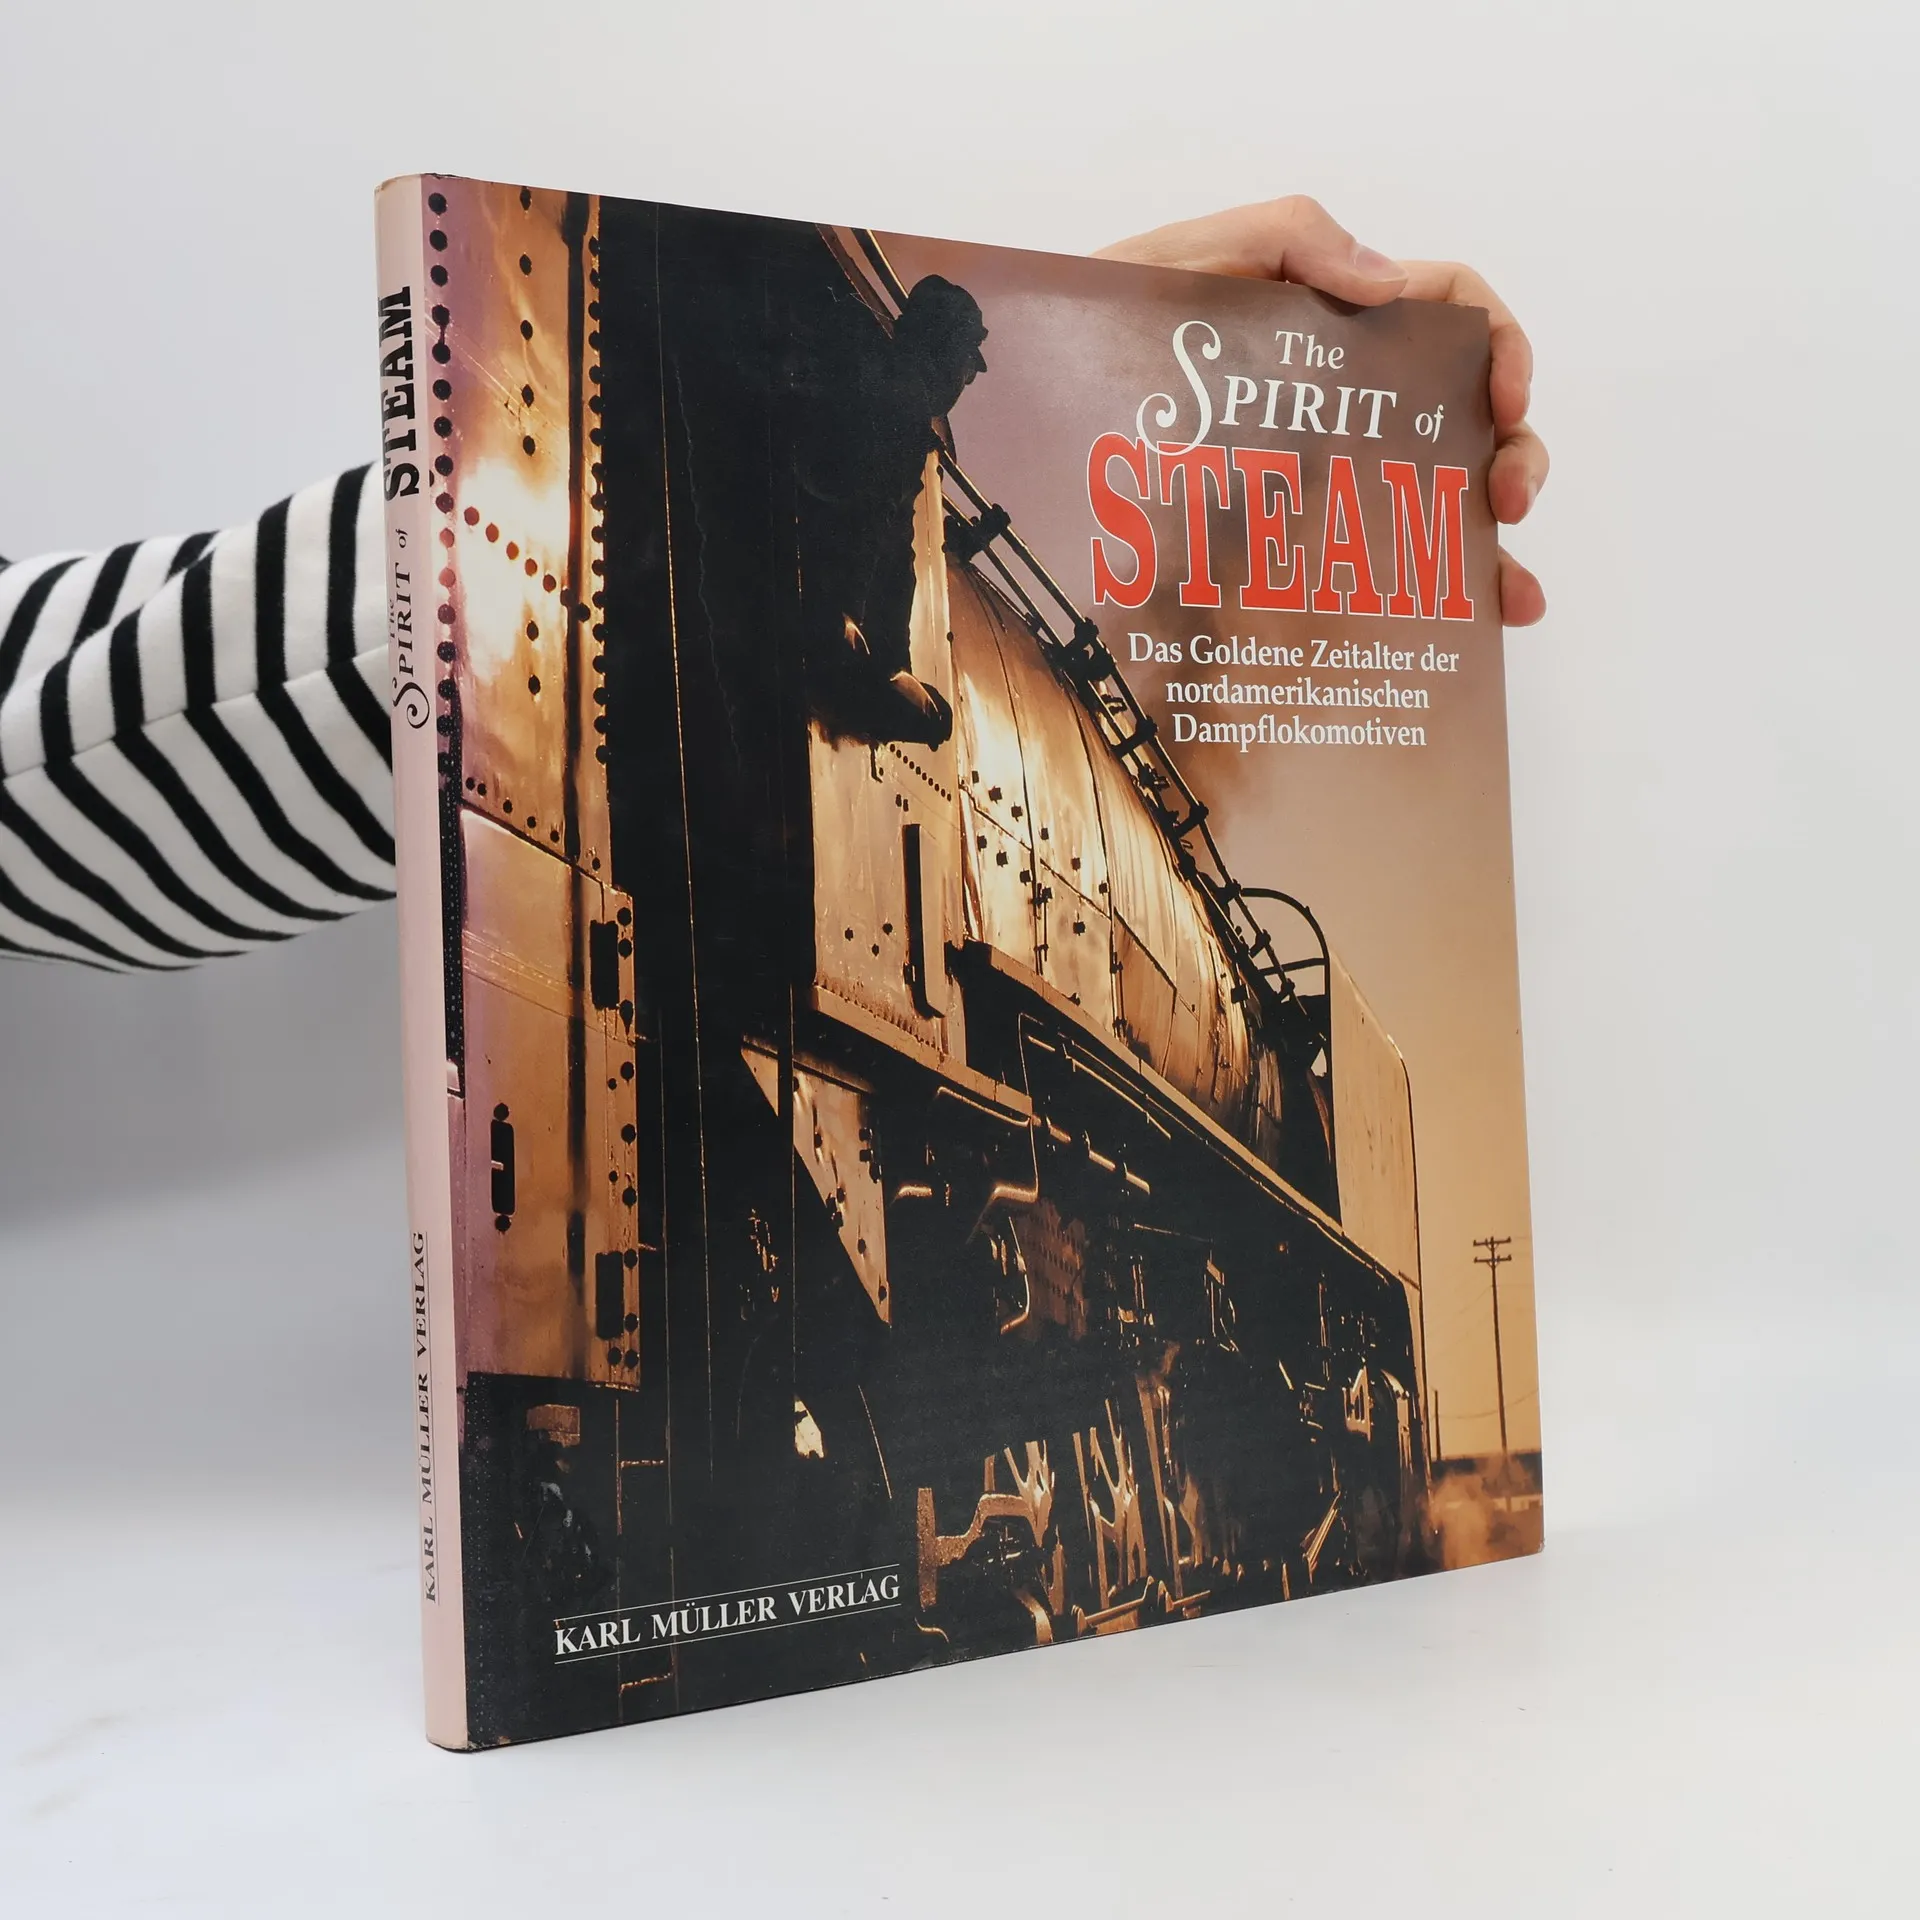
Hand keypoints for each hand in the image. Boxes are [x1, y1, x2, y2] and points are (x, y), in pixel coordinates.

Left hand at [1096, 197, 1547, 625]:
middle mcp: (1337, 401)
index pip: (1451, 311)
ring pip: (1429, 505)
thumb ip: (1286, 239)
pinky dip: (1421, 603)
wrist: (1021, 415)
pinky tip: (1459, 637)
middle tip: (1507, 502)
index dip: (1500, 346)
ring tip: (1508, 595)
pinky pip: (1360, 573)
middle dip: (1512, 456)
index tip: (1505, 401)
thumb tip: (1392, 284)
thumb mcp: (1183, 257)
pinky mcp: (1275, 542)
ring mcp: (1312, 475)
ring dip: (1488, 548)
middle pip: (1464, 418)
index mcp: (1330, 319)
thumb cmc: (1096, 327)